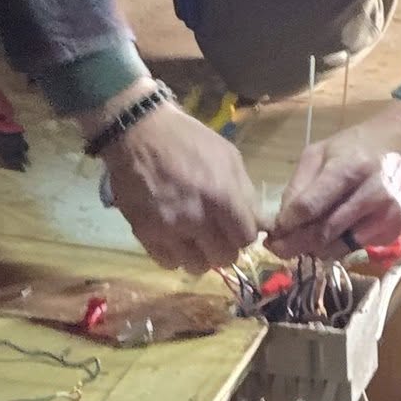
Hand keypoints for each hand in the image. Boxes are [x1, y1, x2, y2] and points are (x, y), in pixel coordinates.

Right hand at [99, 101, 260, 273]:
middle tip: (217, 234)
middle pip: (225, 258)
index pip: (246, 239)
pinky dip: (175, 255)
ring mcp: (169, 229)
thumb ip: (247, 194)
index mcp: (222, 197)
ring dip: (200, 255)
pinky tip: (175, 238)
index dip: (244, 234)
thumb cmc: (188, 140)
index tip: (236, 226)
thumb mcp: (228, 156)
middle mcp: (197, 219)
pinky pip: (169, 263)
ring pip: (197, 267)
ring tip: (195, 238)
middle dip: (225, 247)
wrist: (138, 133)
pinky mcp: (145, 234)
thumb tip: (261, 224)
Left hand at [267, 98, 400, 259]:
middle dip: (295, 243)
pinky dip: (337, 246)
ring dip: (315, 249)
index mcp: (350, 168)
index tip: (272, 231)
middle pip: (324, 231)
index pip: (311, 206)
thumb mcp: (320, 152)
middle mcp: (373, 194)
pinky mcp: (395, 230)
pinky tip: (329, 236)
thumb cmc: (355, 147)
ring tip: (300, 242)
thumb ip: (299, 184)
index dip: (287, 223)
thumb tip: (282, 220)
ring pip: (339, 246)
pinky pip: (356, 248)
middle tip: (277, 248)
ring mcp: (388, 215)